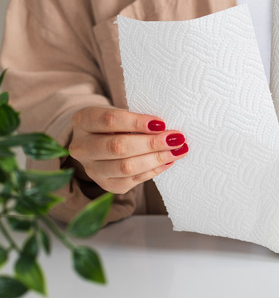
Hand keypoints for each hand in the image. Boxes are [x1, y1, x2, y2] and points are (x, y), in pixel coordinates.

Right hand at [68, 107, 188, 193]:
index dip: (137, 122)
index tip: (161, 123)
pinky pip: (133, 180)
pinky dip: (154, 170)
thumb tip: (168, 130)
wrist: (102, 142)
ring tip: (177, 151)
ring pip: (126, 167)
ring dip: (156, 159)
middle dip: (151, 143)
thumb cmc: (118, 123)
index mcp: (83, 121)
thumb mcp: (122, 113)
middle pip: (117, 147)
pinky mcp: (106, 184)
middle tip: (176, 138)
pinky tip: (168, 161)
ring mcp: (92, 169)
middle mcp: (81, 147)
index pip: (110, 121)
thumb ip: (138, 120)